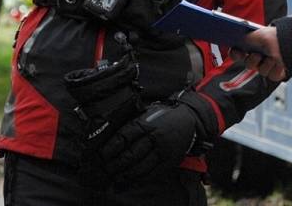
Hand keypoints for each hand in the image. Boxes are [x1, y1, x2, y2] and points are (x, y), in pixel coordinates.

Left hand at [97, 93, 211, 182]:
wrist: (189, 118)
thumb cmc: (164, 115)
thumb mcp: (147, 113)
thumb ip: (132, 123)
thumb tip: (111, 135)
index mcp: (146, 122)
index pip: (124, 137)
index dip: (110, 148)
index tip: (101, 155)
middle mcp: (154, 136)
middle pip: (130, 154)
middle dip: (115, 164)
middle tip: (105, 169)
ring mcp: (163, 150)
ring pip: (140, 166)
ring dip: (125, 173)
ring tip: (115, 176)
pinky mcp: (170, 160)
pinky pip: (152, 173)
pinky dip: (139, 178)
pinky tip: (130, 179)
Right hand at [231, 27, 286, 81]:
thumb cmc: (274, 36)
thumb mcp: (258, 34)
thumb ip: (244, 38)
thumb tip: (234, 40)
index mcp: (251, 48)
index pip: (237, 54)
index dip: (235, 54)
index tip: (239, 53)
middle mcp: (258, 58)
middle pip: (248, 64)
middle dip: (253, 60)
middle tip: (258, 55)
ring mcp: (267, 66)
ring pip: (261, 71)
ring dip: (268, 63)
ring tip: (274, 57)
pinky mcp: (276, 73)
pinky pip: (272, 75)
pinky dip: (277, 68)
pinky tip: (280, 62)